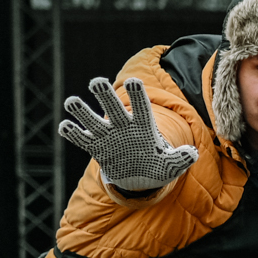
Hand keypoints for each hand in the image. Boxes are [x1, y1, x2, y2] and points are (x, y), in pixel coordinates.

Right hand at [59, 76, 195, 191]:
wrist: (141, 176)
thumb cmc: (157, 165)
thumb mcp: (171, 165)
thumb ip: (180, 159)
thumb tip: (192, 153)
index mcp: (144, 126)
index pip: (141, 108)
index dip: (137, 95)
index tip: (133, 81)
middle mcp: (124, 127)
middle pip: (114, 108)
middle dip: (105, 95)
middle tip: (96, 82)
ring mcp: (108, 136)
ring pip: (93, 120)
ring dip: (82, 111)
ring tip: (71, 102)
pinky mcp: (96, 147)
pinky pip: (83, 139)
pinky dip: (74, 133)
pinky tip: (65, 127)